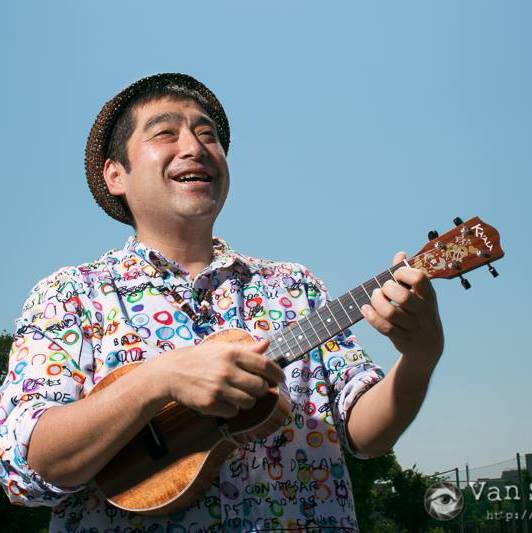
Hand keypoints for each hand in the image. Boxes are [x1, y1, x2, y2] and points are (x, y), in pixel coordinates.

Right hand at [148, 340, 284, 418]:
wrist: (171, 372)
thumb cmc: (200, 358)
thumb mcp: (221, 348)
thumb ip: (246, 349)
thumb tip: (267, 344)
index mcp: (232, 353)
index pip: (264, 364)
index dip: (277, 373)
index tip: (282, 379)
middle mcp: (227, 370)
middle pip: (260, 387)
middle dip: (260, 389)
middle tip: (254, 387)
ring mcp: (219, 388)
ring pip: (249, 402)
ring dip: (247, 400)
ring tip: (236, 393)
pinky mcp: (211, 403)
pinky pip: (233, 412)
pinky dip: (232, 409)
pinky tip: (223, 400)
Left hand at [361, 251, 443, 369]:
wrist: (428, 348)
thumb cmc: (419, 312)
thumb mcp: (419, 295)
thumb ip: (408, 275)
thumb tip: (400, 254)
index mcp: (429, 295)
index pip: (419, 278)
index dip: (403, 272)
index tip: (396, 275)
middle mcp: (423, 311)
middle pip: (403, 297)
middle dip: (387, 289)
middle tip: (383, 289)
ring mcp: (413, 327)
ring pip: (391, 313)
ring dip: (377, 302)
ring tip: (375, 298)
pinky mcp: (402, 339)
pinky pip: (384, 327)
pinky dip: (371, 316)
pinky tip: (365, 309)